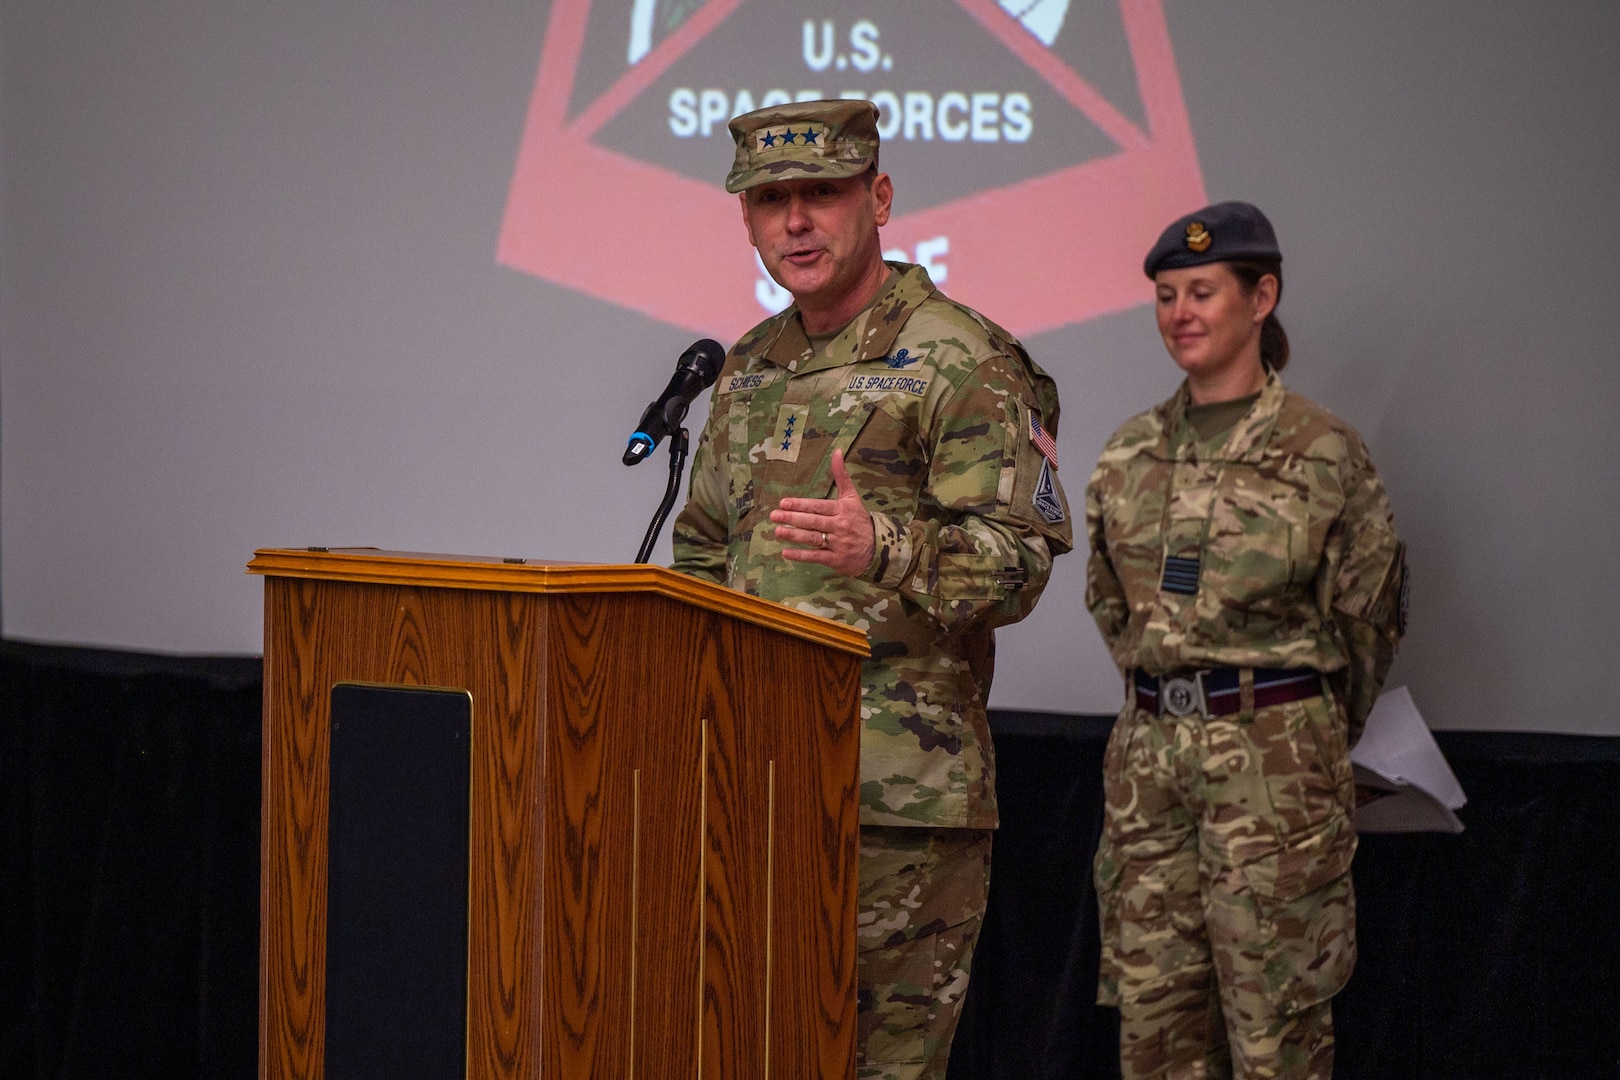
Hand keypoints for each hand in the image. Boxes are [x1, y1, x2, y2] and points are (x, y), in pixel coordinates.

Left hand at [771, 448, 875, 576]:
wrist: (879, 548)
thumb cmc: (859, 520)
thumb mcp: (852, 497)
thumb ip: (841, 475)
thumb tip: (837, 450)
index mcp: (843, 509)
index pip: (818, 506)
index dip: (801, 505)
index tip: (783, 502)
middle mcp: (840, 525)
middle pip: (813, 521)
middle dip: (792, 518)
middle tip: (774, 516)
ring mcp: (839, 543)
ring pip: (813, 538)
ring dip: (794, 536)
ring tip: (777, 531)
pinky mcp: (837, 560)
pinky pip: (817, 557)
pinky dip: (801, 555)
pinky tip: (786, 553)